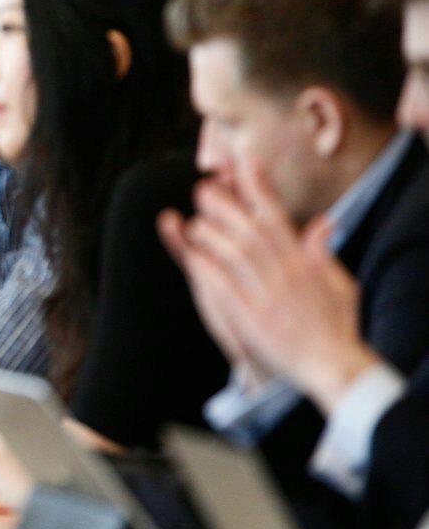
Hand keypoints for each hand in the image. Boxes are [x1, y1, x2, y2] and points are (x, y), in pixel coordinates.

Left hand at [161, 159, 379, 411]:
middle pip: (248, 228)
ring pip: (232, 253)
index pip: (278, 216)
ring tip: (194, 223)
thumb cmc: (336, 327)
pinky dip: (205, 266)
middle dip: (225, 205)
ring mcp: (266, 294)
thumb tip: (322, 222)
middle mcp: (284, 272)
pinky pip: (221, 286)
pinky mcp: (249, 317)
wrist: (333, 366)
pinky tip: (190, 254)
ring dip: (210, 234)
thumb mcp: (338, 284)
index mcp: (304, 262)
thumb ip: (324, 253)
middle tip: (204, 188)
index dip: (260, 187)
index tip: (244, 162)